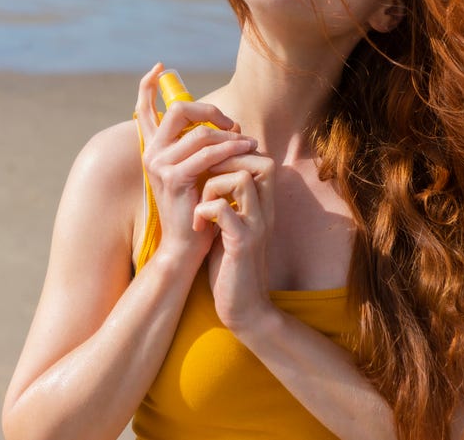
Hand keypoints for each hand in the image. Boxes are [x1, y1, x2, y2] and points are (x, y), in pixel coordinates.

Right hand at [134, 64, 256, 271]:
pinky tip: (246, 151)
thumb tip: (219, 125)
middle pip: (178, 110)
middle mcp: (151, 154)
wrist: (185, 245)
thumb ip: (196, 148)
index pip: (143, 108)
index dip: (148, 85)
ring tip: (249, 143)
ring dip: (230, 135)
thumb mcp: (193, 172)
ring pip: (199, 132)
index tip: (160, 67)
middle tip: (232, 124)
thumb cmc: (195, 208)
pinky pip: (207, 153)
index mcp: (153, 149)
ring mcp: (159, 165)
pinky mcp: (173, 178)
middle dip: (210, 110)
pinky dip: (231, 149)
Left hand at [193, 152, 276, 332]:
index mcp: (262, 205)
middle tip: (203, 180)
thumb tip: (206, 174)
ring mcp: (256, 226)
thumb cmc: (230, 266)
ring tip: (200, 205)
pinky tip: (198, 225)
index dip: (235, 155)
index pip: (261, 159)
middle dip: (225, 161)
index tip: (210, 170)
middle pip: (260, 161)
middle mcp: (265, 211)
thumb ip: (225, 200)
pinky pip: (224, 210)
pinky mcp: (243, 244)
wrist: (244, 309)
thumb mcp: (229, 226)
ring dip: (212, 185)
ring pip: (241, 179)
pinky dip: (205, 211)